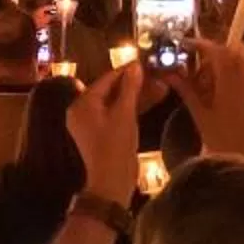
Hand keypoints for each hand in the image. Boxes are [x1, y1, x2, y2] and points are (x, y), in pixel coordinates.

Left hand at [68, 60, 143, 205]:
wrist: (111, 183)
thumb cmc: (115, 147)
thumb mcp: (124, 114)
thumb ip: (130, 88)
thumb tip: (135, 66)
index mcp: (82, 104)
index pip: (106, 79)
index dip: (127, 70)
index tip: (146, 61)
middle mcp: (83, 111)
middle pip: (111, 90)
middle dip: (135, 83)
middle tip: (156, 73)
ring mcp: (93, 123)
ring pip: (117, 102)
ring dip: (137, 95)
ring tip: (160, 86)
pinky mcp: (104, 133)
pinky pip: (118, 114)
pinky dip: (133, 108)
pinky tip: (153, 99)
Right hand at [173, 39, 243, 162]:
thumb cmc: (224, 142)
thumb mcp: (201, 116)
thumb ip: (186, 91)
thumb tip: (170, 74)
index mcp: (232, 82)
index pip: (218, 50)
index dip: (201, 44)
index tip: (185, 45)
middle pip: (234, 50)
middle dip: (214, 52)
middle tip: (196, 67)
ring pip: (241, 63)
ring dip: (223, 64)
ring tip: (203, 85)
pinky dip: (230, 77)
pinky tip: (215, 96)